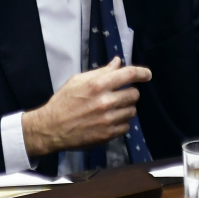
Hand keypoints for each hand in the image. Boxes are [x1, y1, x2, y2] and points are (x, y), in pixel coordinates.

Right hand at [21, 57, 151, 156]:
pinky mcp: (108, 134)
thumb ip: (101, 72)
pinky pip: (126, 126)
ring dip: (126, 108)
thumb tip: (118, 62)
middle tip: (119, 94)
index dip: (142, 73)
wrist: (51, 128)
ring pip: (132, 111)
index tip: (147, 75)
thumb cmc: (64, 101)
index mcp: (97, 85)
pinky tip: (109, 120)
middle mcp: (106, 101)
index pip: (129, 74)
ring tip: (112, 108)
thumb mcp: (78, 80)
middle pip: (134, 94)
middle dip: (129, 92)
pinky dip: (121, 122)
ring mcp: (108, 120)